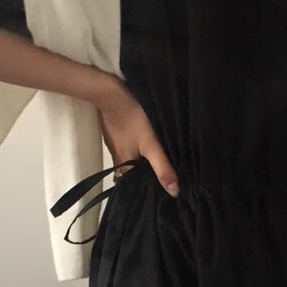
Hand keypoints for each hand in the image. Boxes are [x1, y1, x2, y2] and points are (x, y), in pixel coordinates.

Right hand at [88, 74, 179, 196]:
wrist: (112, 94)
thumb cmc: (133, 120)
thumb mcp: (151, 145)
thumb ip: (162, 167)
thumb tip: (174, 192)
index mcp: (123, 166)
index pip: (135, 185)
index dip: (147, 188)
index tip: (160, 191)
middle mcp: (117, 159)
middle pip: (133, 173)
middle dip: (145, 175)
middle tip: (163, 175)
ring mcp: (114, 145)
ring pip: (131, 159)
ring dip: (142, 161)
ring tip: (159, 161)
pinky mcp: (115, 133)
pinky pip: (128, 146)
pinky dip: (137, 148)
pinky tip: (146, 144)